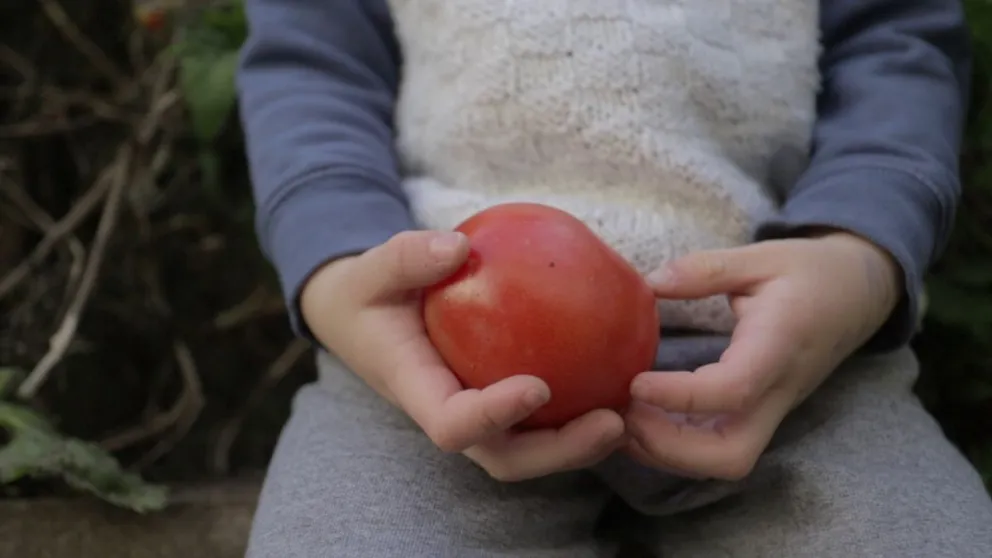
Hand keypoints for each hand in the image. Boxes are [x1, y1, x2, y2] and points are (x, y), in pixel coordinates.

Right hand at [301, 230, 624, 481]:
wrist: (363, 317)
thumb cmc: (369, 293)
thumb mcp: (372, 269)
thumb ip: (406, 257)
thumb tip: (458, 246)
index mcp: (416, 389)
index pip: (453, 425)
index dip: (494, 417)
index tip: (538, 386)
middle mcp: (451, 411)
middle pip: (506, 456)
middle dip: (560, 453)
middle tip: (613, 423)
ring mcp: (477, 412)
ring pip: (531, 446)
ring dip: (582, 442)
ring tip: (631, 412)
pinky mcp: (498, 398)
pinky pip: (543, 416)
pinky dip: (582, 406)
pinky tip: (622, 374)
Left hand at [624, 230, 901, 479]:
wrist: (857, 296)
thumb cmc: (809, 273)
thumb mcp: (762, 256)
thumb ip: (705, 270)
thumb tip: (649, 283)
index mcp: (780, 346)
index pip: (734, 389)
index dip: (680, 395)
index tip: (634, 383)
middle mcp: (778, 391)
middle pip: (731, 455)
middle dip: (670, 449)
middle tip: (623, 413)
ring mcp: (772, 410)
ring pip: (724, 462)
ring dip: (667, 453)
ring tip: (621, 417)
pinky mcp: (760, 415)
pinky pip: (718, 449)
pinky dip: (674, 446)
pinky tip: (640, 418)